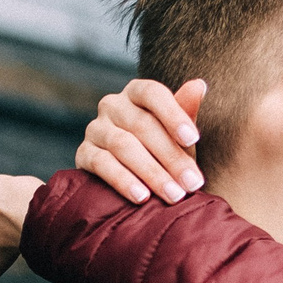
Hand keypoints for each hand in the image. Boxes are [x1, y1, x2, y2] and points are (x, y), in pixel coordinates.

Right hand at [78, 78, 207, 203]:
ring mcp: (95, 129)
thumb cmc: (163, 151)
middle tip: (192, 182)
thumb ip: (186, 112)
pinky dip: (123, 181)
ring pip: (123, 146)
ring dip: (152, 173)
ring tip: (174, 195)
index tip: (194, 139)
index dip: (173, 115)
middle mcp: (112, 105)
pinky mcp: (84, 154)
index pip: (153, 94)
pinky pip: (102, 164)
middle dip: (171, 157)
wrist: (136, 181)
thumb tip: (198, 85)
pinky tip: (142, 197)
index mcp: (137, 93)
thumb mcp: (178, 135)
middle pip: (142, 125)